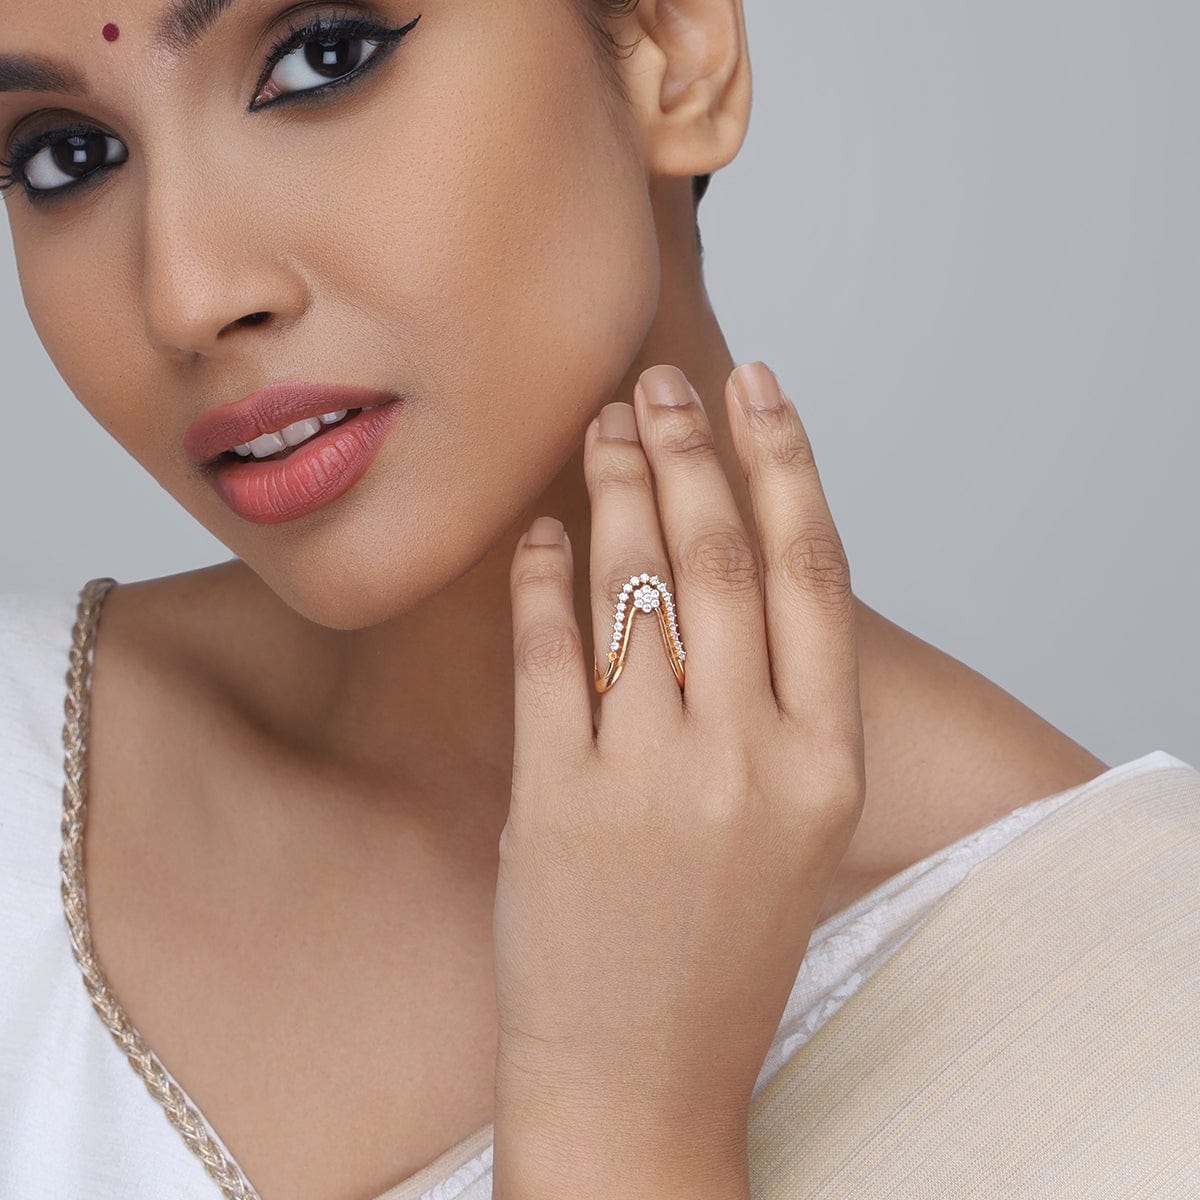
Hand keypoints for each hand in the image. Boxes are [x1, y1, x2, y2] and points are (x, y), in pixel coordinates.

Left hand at [492, 362, 865, 1196]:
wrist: (644, 1072)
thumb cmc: (723, 941)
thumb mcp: (794, 821)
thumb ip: (778, 700)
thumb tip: (728, 559)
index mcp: (829, 761)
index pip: (813, 571)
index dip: (786, 464)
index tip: (758, 388)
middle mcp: (753, 758)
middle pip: (723, 556)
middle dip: (690, 449)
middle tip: (658, 382)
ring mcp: (655, 778)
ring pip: (638, 586)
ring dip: (617, 489)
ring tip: (601, 428)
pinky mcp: (561, 800)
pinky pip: (549, 653)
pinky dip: (541, 578)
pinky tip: (536, 534)